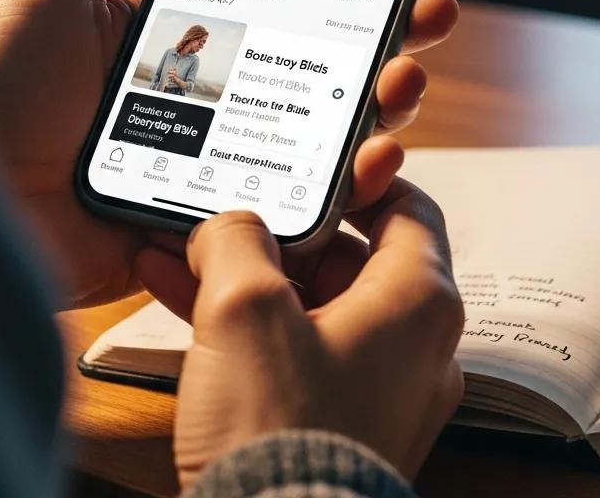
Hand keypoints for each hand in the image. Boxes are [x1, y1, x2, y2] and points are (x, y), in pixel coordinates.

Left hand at [0, 0, 458, 308]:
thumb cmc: (0, 87)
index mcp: (193, 39)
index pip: (288, 5)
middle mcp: (223, 98)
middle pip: (327, 67)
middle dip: (394, 38)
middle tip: (429, 13)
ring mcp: (230, 161)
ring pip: (330, 134)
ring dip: (385, 106)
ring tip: (404, 81)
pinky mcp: (229, 222)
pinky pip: (303, 204)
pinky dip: (352, 186)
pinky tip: (374, 158)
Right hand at [170, 181, 464, 487]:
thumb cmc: (280, 431)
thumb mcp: (245, 308)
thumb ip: (237, 239)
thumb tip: (228, 223)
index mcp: (418, 302)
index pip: (408, 207)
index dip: (357, 178)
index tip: (309, 168)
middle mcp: (412, 345)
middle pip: (349, 257)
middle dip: (276, 233)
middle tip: (227, 214)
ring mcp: (377, 388)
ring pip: (312, 306)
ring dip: (248, 279)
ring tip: (184, 252)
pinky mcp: (338, 423)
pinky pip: (296, 352)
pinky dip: (249, 327)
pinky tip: (181, 301)